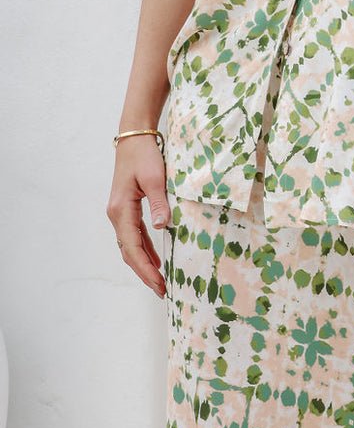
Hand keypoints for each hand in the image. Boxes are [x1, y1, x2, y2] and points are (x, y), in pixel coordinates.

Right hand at [106, 135, 169, 297]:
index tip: (159, 284)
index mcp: (121, 210)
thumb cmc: (144, 155)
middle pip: (129, 252)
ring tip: (159, 280)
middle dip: (144, 272)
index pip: (133, 248)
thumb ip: (159, 203)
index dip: (146, 269)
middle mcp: (116, 215)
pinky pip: (134, 235)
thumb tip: (164, 227)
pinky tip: (154, 258)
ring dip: (143, 263)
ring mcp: (120, 212)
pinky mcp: (126, 208)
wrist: (134, 137)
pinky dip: (144, 249)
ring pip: (130, 246)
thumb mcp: (155, 178)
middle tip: (161, 290)